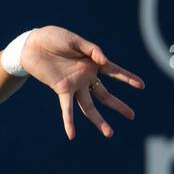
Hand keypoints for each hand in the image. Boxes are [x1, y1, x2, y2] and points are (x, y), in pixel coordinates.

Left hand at [20, 26, 144, 139]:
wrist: (32, 43)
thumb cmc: (54, 38)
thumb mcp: (75, 40)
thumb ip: (93, 50)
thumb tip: (105, 62)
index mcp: (92, 63)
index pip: (114, 72)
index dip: (127, 78)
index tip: (141, 85)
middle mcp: (85, 76)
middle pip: (104, 95)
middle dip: (118, 105)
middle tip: (132, 116)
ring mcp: (74, 84)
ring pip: (89, 106)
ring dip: (99, 120)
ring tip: (109, 133)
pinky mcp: (61, 88)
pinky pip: (66, 108)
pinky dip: (69, 121)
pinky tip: (72, 135)